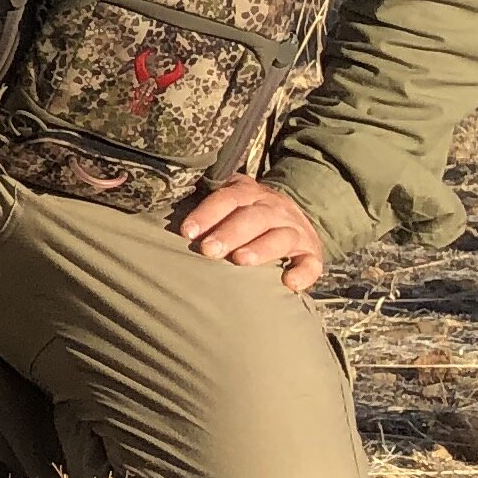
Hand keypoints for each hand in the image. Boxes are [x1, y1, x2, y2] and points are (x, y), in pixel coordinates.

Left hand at [178, 174, 325, 294]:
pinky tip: (288, 283)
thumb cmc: (245, 216)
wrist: (293, 218)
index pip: (228, 198)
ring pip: (281, 236)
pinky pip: (311, 263)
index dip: (207, 213)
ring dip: (261, 248)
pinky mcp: (312, 253)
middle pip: (252, 217)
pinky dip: (303, 273)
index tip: (187, 231)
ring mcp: (295, 230)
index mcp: (249, 193)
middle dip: (229, 233)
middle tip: (208, 250)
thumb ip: (204, 208)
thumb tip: (165, 220)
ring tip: (240, 260)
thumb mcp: (229, 204)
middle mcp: (274, 208)